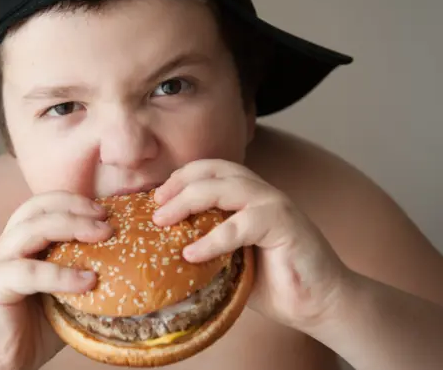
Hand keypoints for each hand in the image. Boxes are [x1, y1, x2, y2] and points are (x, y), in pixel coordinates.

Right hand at [0, 191, 112, 369]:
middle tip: (107, 219)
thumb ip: (84, 278)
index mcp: (22, 242)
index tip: (108, 208)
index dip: (75, 200)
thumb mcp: (64, 296)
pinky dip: (61, 274)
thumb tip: (129, 272)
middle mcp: (7, 245)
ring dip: (71, 226)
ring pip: (32, 228)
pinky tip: (87, 281)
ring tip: (103, 235)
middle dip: (75, 206)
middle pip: (38, 207)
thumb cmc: (31, 328)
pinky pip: (29, 272)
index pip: (45, 204)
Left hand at [151, 159, 350, 330]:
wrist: (318, 303)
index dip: (180, 177)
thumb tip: (163, 247)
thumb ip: (207, 242)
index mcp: (247, 196)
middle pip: (213, 170)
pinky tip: (192, 254)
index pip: (210, 169)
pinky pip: (242, 225)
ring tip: (163, 221)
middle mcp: (260, 193)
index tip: (155, 199)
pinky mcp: (286, 225)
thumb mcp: (230, 258)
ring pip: (225, 187)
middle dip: (178, 184)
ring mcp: (274, 205)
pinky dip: (214, 239)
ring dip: (188, 200)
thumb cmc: (273, 281)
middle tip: (155, 207)